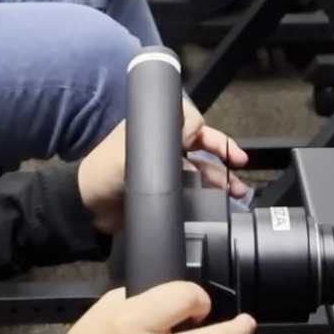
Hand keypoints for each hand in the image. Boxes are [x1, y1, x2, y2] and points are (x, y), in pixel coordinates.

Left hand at [76, 105, 249, 235]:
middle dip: (224, 153)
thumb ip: (162, 138)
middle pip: (202, 146)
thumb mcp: (133, 148)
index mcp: (155, 130)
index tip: (216, 145)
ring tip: (239, 191)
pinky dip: (213, 196)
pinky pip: (197, 192)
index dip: (206, 132)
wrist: (92, 210)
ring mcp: (168, 173)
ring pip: (204, 171)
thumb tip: (195, 136)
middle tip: (241, 162)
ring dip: (223, 178)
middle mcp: (165, 148)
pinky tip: (225, 204)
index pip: (189, 123)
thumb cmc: (106, 173)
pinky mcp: (170, 195)